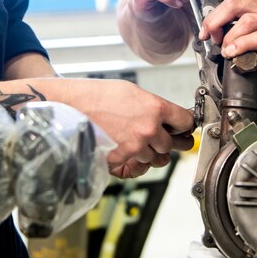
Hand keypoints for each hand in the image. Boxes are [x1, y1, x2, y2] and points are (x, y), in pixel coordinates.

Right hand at [63, 79, 194, 178]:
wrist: (71, 107)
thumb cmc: (97, 96)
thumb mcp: (132, 92)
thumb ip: (153, 106)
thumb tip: (166, 116)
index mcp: (155, 108)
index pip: (185, 122)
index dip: (184, 124)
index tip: (183, 126)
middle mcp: (149, 129)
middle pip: (172, 145)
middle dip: (167, 141)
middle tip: (163, 137)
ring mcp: (136, 147)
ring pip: (156, 159)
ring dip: (150, 152)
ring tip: (137, 141)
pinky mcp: (121, 160)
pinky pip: (136, 165)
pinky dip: (133, 159)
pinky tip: (124, 147)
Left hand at [200, 0, 256, 90]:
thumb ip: (249, 28)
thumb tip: (220, 34)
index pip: (233, 1)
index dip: (214, 16)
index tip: (206, 30)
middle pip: (235, 5)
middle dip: (215, 21)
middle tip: (208, 36)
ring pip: (245, 19)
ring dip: (228, 35)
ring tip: (224, 48)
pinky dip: (242, 44)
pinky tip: (234, 53)